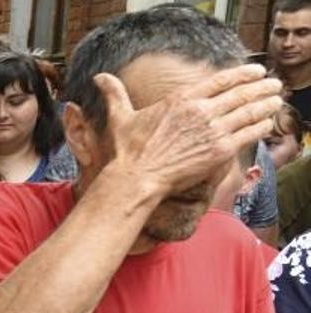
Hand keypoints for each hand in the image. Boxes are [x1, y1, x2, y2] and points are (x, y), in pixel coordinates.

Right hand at [96, 64, 282, 197]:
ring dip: (267, 104)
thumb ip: (115, 95)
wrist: (136, 178)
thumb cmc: (127, 151)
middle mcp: (200, 111)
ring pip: (249, 111)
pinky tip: (268, 123)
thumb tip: (98, 78)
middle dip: (262, 87)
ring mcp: (212, 130)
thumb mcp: (120, 117)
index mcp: (180, 99)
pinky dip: (261, 126)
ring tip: (277, 101)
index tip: (255, 70)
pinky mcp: (219, 150)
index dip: (242, 73)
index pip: (221, 80)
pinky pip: (249, 133)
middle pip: (241, 93)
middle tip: (274, 85)